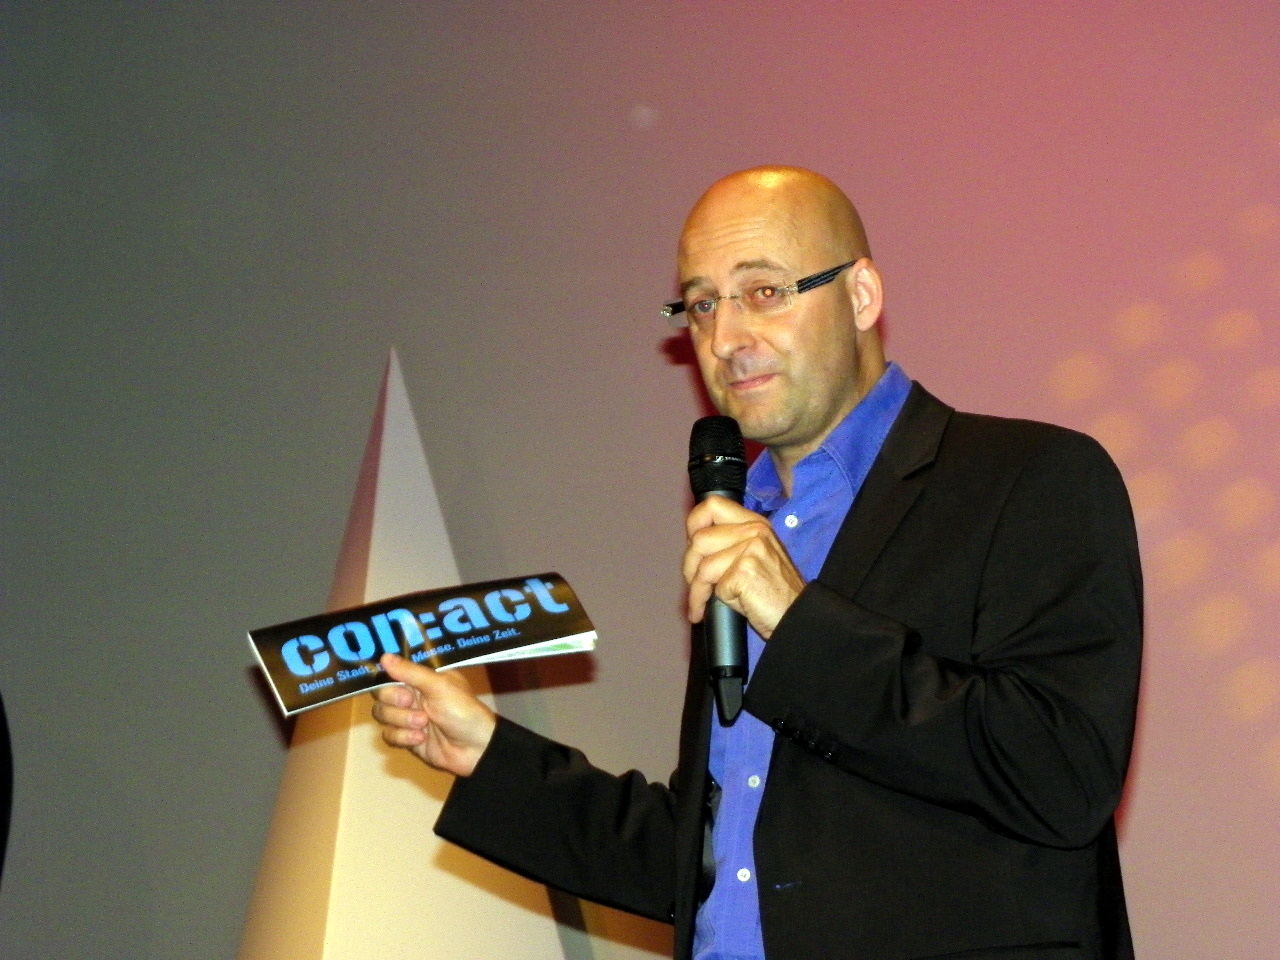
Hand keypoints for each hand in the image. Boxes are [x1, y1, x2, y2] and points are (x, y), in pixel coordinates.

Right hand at [371, 653, 496, 776]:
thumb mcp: (439, 686)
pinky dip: (403, 737)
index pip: (391, 672)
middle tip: (412, 704)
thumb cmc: (462, 710)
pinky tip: (421, 739)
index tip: (401, 687)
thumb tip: (384, 656)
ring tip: (424, 725)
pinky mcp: (406, 738)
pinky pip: (388, 735)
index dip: (389, 679)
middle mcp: (411, 695)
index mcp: (421, 678)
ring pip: (382, 715)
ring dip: (402, 720)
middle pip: (381, 694)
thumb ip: (410, 672)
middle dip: (394, 701)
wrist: (474, 748)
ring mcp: (407, 717)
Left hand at [682, 495, 804, 638]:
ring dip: (695, 589)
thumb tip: (694, 547)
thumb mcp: (755, 557)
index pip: (713, 505)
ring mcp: (751, 549)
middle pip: (700, 538)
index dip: (694, 524)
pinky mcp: (745, 570)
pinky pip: (710, 584)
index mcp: (755, 523)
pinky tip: (706, 611)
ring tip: (699, 603)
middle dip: (690, 566)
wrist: (797, 616)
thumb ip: (730, 544)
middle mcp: (754, 531)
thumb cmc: (774, 594)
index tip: (691, 546)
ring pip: (702, 564)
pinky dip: (702, 601)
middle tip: (695, 585)